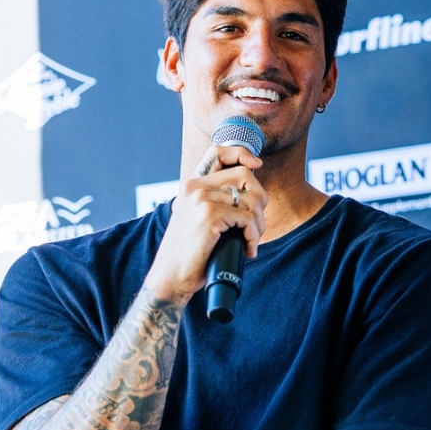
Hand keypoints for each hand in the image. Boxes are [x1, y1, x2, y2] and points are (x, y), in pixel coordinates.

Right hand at [145, 144, 266, 302]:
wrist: (170, 277)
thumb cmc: (191, 252)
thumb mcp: (199, 218)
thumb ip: (217, 201)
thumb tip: (252, 193)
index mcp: (192, 184)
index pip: (218, 152)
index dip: (242, 153)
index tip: (257, 164)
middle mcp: (195, 186)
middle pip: (245, 175)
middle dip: (260, 200)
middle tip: (255, 224)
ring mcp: (201, 199)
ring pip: (251, 199)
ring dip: (258, 224)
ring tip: (251, 241)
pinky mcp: (209, 215)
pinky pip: (247, 218)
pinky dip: (254, 236)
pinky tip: (248, 249)